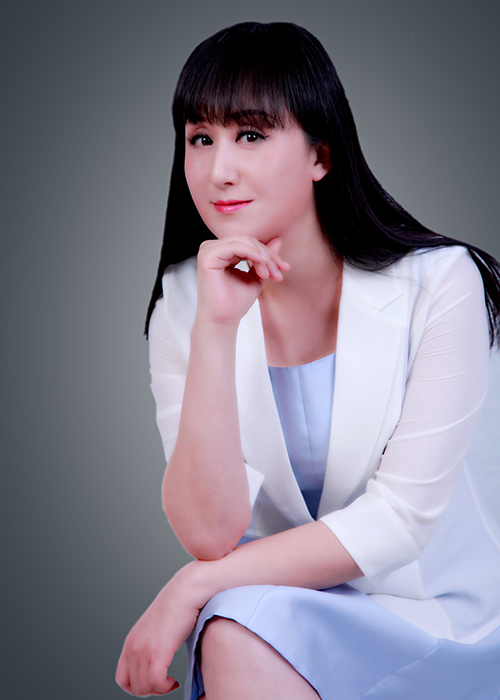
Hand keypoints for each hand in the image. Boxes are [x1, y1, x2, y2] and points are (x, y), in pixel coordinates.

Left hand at [115, 568, 200, 696]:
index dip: (137, 688)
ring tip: (171, 682)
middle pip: (134, 687)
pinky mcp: (158, 650)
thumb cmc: (177, 609)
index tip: (154, 683)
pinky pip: (156, 682)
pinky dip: (165, 687)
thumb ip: (149, 646)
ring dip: (159, 690)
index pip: (122, 679)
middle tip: (166, 684)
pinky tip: (174, 681)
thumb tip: (157, 665)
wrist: (185, 591)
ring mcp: (144, 649)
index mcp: (130, 643)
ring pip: (144, 688)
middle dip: (151, 691)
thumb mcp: (155, 629)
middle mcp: (133, 647)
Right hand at [195, 236, 289, 326]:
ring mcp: (208, 250)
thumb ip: (265, 259)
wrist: (222, 321)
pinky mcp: (207, 256)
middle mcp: (213, 248)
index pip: (250, 243)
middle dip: (268, 256)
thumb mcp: (256, 277)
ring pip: (244, 242)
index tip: (284, 269)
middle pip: (249, 241)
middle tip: (279, 274)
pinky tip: (263, 264)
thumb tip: (278, 239)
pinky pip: (236, 246)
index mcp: (222, 252)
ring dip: (263, 257)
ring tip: (270, 275)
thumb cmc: (236, 303)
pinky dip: (252, 253)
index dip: (269, 254)